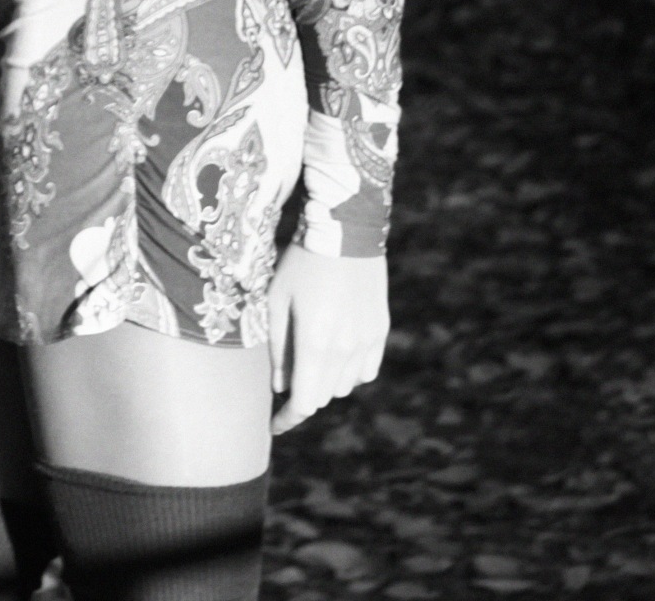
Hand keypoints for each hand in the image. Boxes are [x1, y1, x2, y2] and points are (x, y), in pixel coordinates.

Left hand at [267, 249, 388, 434]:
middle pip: (323, 396)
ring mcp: (367, 341)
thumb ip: (278, 347)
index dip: (287, 419)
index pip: (304, 402)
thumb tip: (281, 386)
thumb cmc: (302, 261)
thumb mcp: (278, 298)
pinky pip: (366, 370)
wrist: (347, 229)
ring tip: (312, 357)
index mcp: (315, 343)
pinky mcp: (381, 330)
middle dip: (303, 394)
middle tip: (288, 376)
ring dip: (326, 382)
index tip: (274, 425)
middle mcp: (345, 349)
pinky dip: (350, 371)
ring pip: (345, 385)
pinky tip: (337, 353)